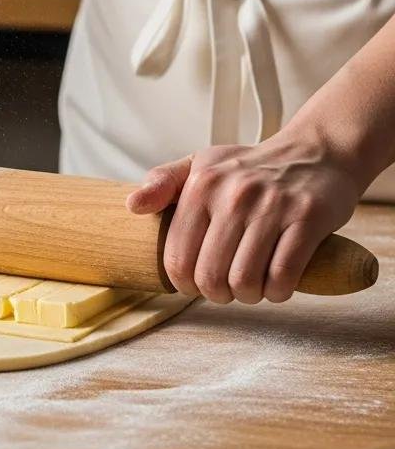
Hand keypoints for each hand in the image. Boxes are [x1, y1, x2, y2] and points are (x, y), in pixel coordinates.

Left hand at [126, 131, 361, 303]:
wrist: (315, 153)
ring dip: (248, 296)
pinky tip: (277, 284)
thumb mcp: (201, 164)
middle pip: (210, 276)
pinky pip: (284, 276)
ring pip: (245, 281)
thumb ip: (163, 182)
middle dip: (217, 294)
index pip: (178, 257)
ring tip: (252, 286)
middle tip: (227, 289)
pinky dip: (278, 291)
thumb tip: (132, 205)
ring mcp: (272, 206)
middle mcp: (233, 194)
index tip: (196, 284)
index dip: (185, 284)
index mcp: (201, 184)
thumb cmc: (250, 168)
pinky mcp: (307, 218)